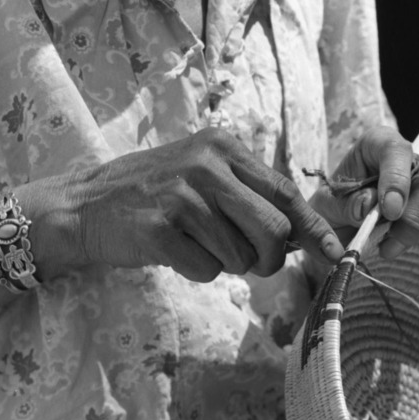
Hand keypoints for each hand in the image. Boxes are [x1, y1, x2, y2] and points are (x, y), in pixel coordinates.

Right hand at [28, 131, 345, 282]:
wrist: (84, 206)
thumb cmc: (151, 194)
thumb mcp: (202, 175)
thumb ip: (248, 196)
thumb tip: (301, 235)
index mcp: (223, 147)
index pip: (286, 192)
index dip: (313, 228)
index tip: (334, 252)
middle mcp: (206, 164)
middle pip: (274, 229)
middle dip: (269, 258)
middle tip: (249, 262)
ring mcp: (182, 195)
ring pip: (240, 255)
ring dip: (225, 263)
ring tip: (194, 243)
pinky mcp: (160, 229)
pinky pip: (207, 269)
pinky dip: (197, 271)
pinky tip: (173, 251)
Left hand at [316, 126, 418, 260]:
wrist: (346, 222)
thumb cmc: (337, 210)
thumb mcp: (327, 208)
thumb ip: (345, 206)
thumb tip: (370, 208)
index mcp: (379, 144)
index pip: (398, 150)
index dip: (397, 182)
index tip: (388, 213)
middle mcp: (415, 154)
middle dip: (416, 220)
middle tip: (390, 244)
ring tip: (408, 241)